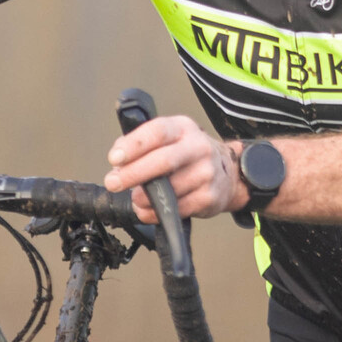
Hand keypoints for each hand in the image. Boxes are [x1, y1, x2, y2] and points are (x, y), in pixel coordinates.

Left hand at [103, 111, 242, 221]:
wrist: (228, 173)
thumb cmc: (189, 154)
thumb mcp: (169, 138)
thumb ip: (141, 145)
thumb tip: (118, 163)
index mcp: (183, 128)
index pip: (158, 131)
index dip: (134, 145)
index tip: (115, 158)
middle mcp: (198, 147)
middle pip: (164, 160)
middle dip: (133, 173)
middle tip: (113, 183)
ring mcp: (206, 173)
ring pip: (170, 189)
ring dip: (144, 198)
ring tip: (134, 198)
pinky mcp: (209, 197)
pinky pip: (177, 209)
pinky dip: (155, 213)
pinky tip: (147, 210)